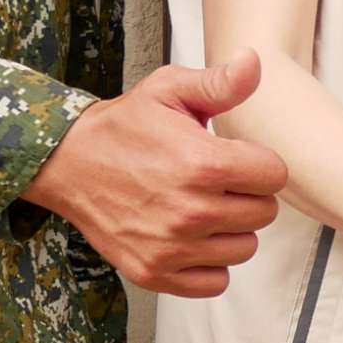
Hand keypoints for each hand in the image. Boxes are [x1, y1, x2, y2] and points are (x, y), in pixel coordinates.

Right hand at [25, 55, 287, 296]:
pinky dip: (210, 263)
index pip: (275, 176)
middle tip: (217, 181)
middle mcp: (191, 211)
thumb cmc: (124, 125)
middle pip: (264, 213)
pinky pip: (215, 281)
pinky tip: (192, 237)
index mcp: (203, 163)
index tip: (237, 157)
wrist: (67, 163)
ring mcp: (172, 247)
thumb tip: (254, 61)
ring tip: (203, 206)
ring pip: (244, 248)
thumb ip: (219, 82)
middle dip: (247, 194)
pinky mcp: (154, 272)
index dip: (260, 163)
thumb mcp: (169, 89)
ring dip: (231, 229)